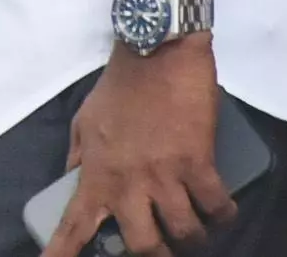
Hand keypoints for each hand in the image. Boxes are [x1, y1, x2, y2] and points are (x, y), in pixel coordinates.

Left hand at [43, 40, 231, 256]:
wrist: (157, 49)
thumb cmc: (120, 84)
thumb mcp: (85, 120)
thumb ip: (79, 156)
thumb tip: (73, 183)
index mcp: (97, 172)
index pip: (75, 224)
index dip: (63, 253)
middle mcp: (129, 182)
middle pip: (144, 245)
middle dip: (156, 254)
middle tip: (163, 247)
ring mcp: (166, 175)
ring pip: (185, 232)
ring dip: (193, 237)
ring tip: (196, 230)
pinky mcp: (199, 162)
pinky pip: (217, 206)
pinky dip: (223, 213)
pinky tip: (222, 210)